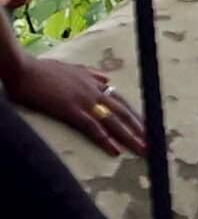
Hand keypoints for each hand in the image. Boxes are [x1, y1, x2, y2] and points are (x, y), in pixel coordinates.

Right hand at [0, 38, 137, 154]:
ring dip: (130, 137)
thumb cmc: (41, 69)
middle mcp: (93, 91)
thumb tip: (107, 78)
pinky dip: (105, 140)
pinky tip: (115, 151)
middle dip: (140, 129)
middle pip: (123, 112)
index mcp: (94, 82)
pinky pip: (92, 127)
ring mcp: (83, 101)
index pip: (120, 101)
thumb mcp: (70, 68)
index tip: (147, 127)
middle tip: (154, 143)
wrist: (22, 68)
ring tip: (143, 150)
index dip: (135, 115)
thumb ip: (90, 73)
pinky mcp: (70, 109)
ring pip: (113, 121)